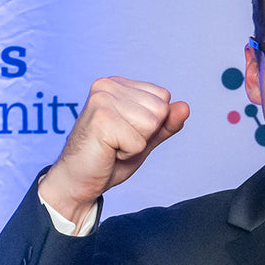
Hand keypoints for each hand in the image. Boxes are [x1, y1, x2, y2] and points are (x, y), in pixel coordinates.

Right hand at [37, 77, 189, 224]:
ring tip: (113, 145)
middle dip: (146, 134)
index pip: (163, 98)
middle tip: (119, 141)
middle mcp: (108, 86)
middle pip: (160, 109)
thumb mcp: (146, 138)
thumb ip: (166, 123)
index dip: (153, 124)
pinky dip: (128, 153)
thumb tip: (185, 106)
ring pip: (152, 124)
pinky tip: (108, 151)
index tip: (127, 131)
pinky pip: (139, 142)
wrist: (79, 179)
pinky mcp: (101, 119)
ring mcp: (102, 100)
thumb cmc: (110, 157)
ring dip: (136, 144)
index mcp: (118, 85)